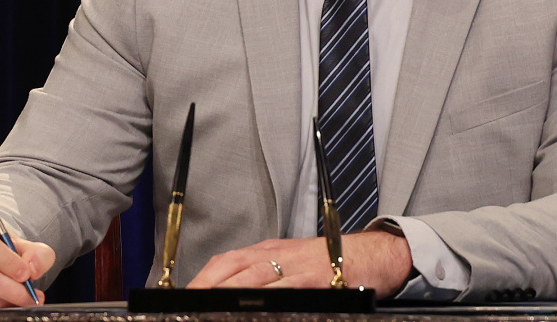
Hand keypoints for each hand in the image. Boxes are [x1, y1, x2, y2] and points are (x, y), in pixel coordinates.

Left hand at [187, 230, 411, 298]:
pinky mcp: (317, 277)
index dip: (204, 277)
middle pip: (236, 268)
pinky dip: (273, 296)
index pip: (228, 261)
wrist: (371, 253)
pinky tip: (261, 306)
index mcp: (268, 249)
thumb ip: (263, 275)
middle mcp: (278, 253)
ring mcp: (297, 265)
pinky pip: (290, 287)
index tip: (186, 293)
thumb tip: (232, 294)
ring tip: (213, 304)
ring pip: (257, 276)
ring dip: (233, 291)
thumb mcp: (290, 261)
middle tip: (190, 301)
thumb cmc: (327, 261)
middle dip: (209, 285)